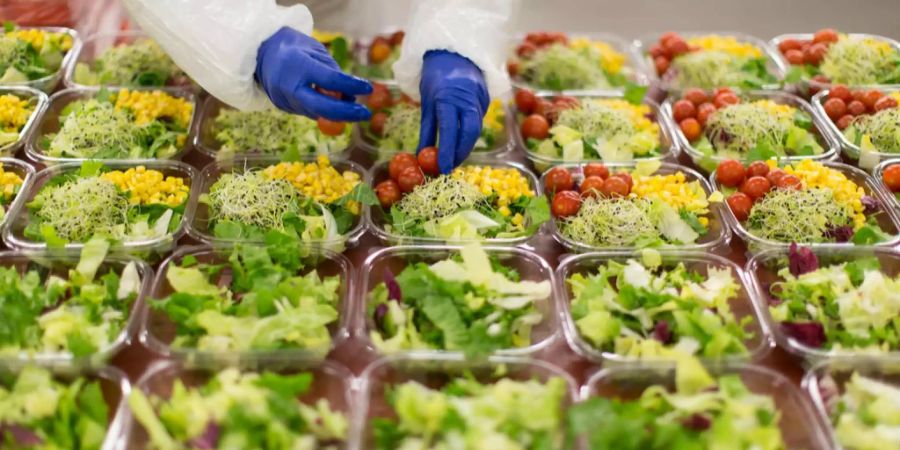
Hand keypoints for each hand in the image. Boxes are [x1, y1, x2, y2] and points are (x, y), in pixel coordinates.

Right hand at [255, 27, 371, 120]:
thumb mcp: (316, 53)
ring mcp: (284, 99)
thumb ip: (333, 73)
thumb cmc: (295, 49)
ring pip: (316, 113)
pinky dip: (323, 109)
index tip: (369, 88)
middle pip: (321, 107)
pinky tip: (327, 100)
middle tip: (365, 114)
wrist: (262, 53)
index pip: (330, 80)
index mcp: (299, 65)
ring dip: (336, 111)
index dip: (352, 86)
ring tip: (348, 102)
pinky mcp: (283, 107)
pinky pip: (309, 112)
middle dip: (346, 113)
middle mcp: (289, 85)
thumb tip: (351, 97)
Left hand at [418, 50, 488, 173]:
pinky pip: (478, 120)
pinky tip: (461, 141)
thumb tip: (422, 155)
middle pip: (470, 132)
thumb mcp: (427, 102)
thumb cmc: (435, 77)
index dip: (447, 150)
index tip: (443, 168)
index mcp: (448, 96)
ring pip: (476, 128)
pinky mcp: (486, 99)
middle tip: (449, 166)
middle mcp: (467, 97)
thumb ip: (427, 130)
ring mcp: (480, 97)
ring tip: (453, 157)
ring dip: (465, 145)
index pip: (449, 129)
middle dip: (460, 152)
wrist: (454, 51)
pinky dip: (469, 134)